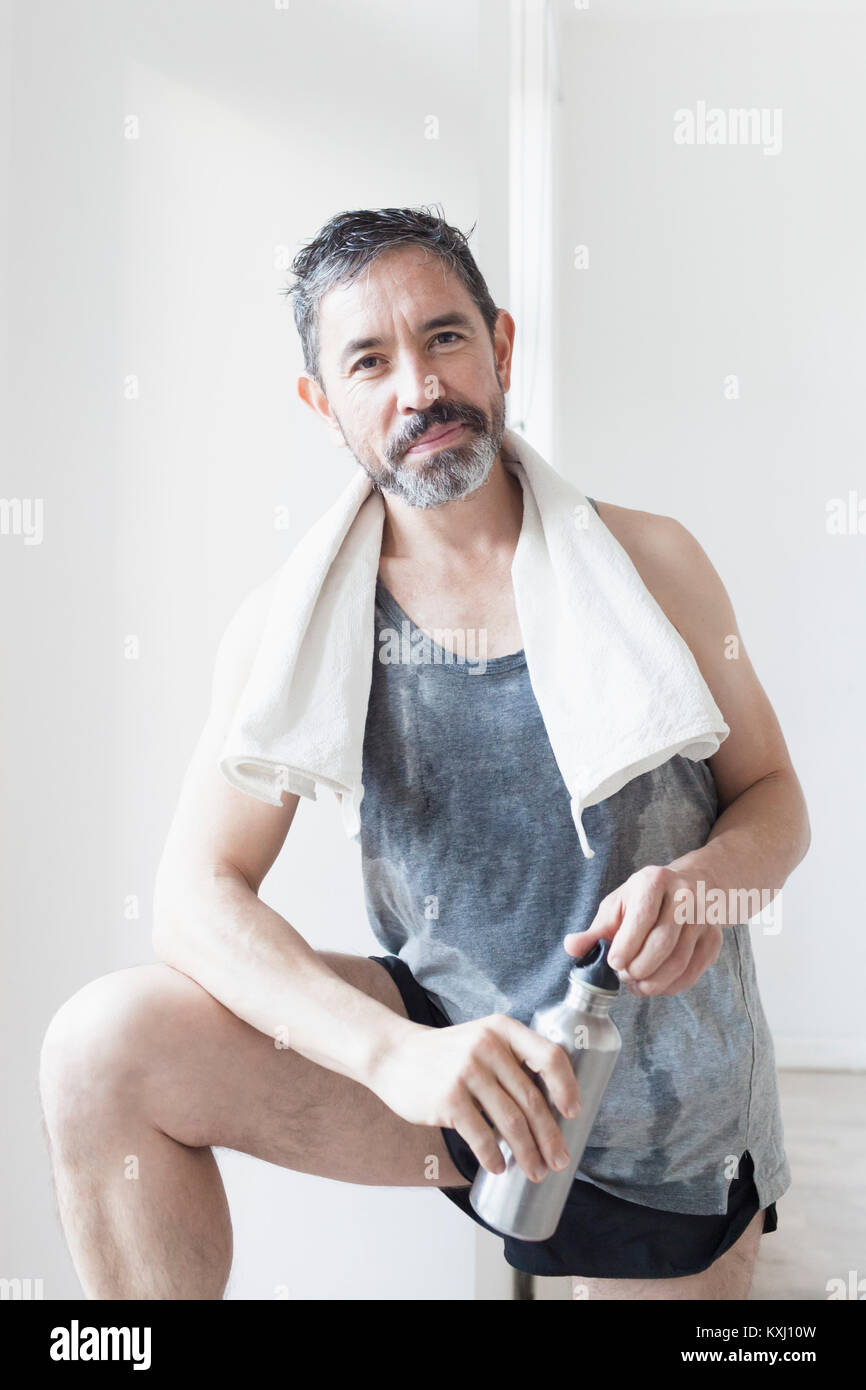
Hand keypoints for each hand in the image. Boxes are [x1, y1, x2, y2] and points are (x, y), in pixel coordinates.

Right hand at [368, 1014, 581, 1180]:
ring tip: (535, 1171)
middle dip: (550, 1136)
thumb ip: (511, 1060)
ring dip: (528, 1153)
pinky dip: (492, 1157)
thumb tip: (549, 1107)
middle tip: (559, 1161)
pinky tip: (498, 1168)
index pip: (549, 1056)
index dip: (566, 1087)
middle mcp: (487, 1046)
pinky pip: (480, 1135)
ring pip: (510, 1122)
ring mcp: (466, 1071)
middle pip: (532, 1099)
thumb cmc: (446, 1054)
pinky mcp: (448, 1098)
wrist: (394, 1055)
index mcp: (502, 1029)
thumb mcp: (481, 1039)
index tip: (573, 1113)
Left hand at [564, 865, 722, 997]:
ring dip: (654, 981)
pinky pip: (692, 971)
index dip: (626, 946)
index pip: (642, 918)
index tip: (614, 963)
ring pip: (678, 961)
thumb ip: (596, 930)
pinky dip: (671, 986)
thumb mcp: (618, 905)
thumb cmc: (646, 898)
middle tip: (625, 975)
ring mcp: (703, 918)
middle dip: (639, 967)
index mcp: (654, 881)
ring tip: (637, 984)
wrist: (692, 886)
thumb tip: (571, 948)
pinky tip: (655, 985)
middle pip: (662, 943)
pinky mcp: (714, 939)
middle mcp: (684, 896)